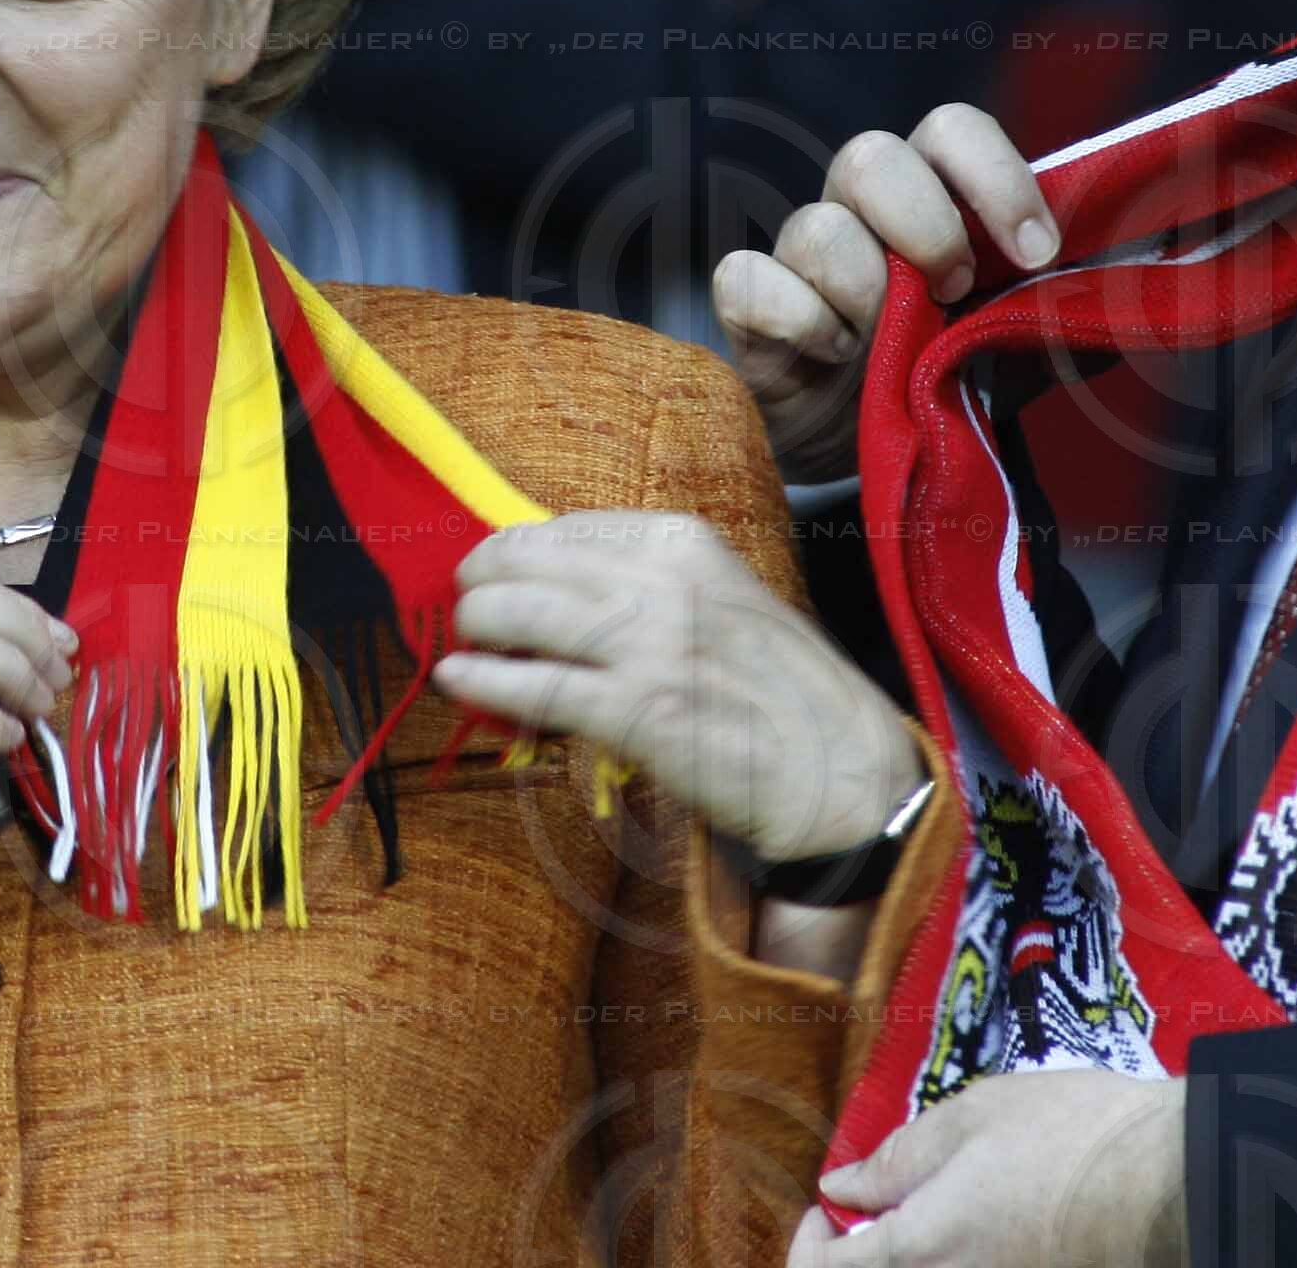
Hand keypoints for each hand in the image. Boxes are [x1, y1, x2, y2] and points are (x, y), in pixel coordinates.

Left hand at [435, 511, 920, 862]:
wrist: (838, 768)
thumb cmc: (777, 687)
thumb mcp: (720, 597)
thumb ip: (648, 579)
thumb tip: (551, 578)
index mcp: (682, 540)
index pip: (561, 528)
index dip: (516, 554)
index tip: (499, 577)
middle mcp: (661, 578)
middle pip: (523, 558)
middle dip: (480, 582)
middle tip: (469, 610)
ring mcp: (648, 643)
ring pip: (515, 613)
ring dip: (474, 628)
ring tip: (466, 644)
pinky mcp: (636, 711)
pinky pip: (534, 686)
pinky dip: (483, 681)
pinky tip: (458, 679)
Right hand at [714, 104, 1059, 479]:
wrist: (870, 454)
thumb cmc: (948, 379)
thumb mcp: (1023, 345)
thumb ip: (1070, 305)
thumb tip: (1150, 277)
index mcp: (934, 197)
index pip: (951, 130)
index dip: (995, 176)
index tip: (1036, 252)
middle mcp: (861, 209)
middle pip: (870, 156)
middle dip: (925, 226)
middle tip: (953, 293)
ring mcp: (799, 254)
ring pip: (815, 227)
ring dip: (864, 294)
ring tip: (885, 347)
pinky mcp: (749, 305)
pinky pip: (748, 278)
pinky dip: (799, 321)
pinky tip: (831, 359)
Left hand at [789, 1069, 1185, 1267]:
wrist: (1174, 1185)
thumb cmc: (1071, 1136)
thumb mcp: (971, 1118)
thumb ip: (896, 1158)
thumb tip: (840, 1188)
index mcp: (920, 1248)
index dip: (810, 1244)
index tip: (827, 1207)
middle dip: (855, 1262)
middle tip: (867, 1223)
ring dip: (903, 1263)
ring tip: (923, 1224)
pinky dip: (951, 1264)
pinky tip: (970, 1235)